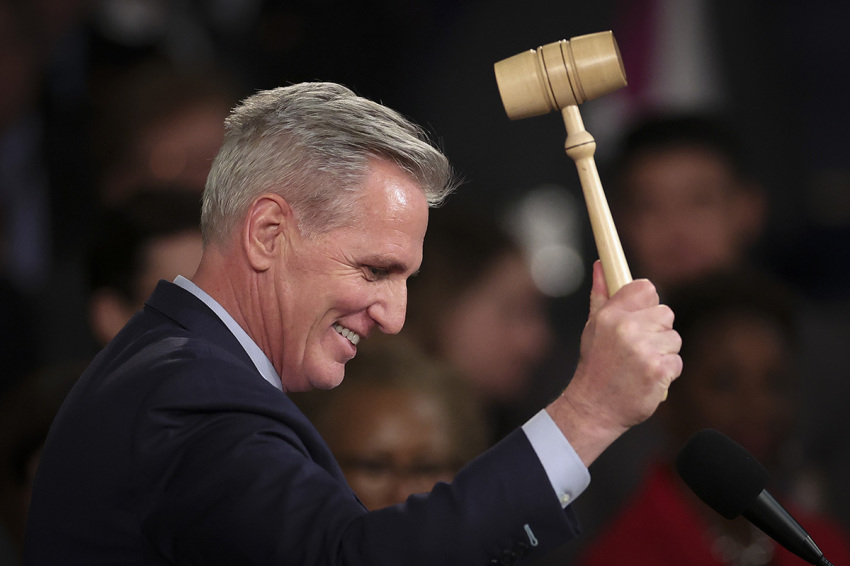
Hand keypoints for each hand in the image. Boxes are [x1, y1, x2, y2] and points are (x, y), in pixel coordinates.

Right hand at [547, 261, 681, 466]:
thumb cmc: (595, 365)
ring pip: (674, 339)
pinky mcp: (658, 371)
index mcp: (611, 316)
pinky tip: (647, 378)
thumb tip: (602, 264)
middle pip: (665, 313)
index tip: (642, 314)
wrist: (593, 408)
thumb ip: (601, 294)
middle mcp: (627, 329)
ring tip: (641, 365)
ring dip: (663, 352)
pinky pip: (676, 362)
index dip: (648, 301)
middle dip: (657, 330)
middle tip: (638, 348)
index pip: (645, 288)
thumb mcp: (593, 327)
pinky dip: (666, 372)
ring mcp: (644, 351)